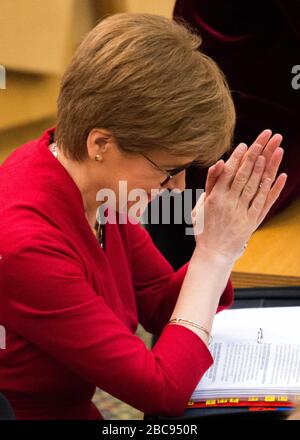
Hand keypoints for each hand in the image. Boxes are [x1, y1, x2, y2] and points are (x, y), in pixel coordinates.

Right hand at [192, 130, 286, 261]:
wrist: (213, 253)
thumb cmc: (204, 228)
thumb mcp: (200, 204)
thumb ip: (211, 183)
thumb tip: (220, 163)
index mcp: (214, 197)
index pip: (228, 171)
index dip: (238, 157)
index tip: (246, 144)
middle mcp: (228, 202)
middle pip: (244, 174)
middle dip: (256, 153)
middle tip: (266, 137)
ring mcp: (241, 212)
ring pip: (254, 185)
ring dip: (264, 167)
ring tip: (273, 150)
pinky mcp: (251, 221)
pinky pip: (263, 202)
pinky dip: (272, 188)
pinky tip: (278, 175)